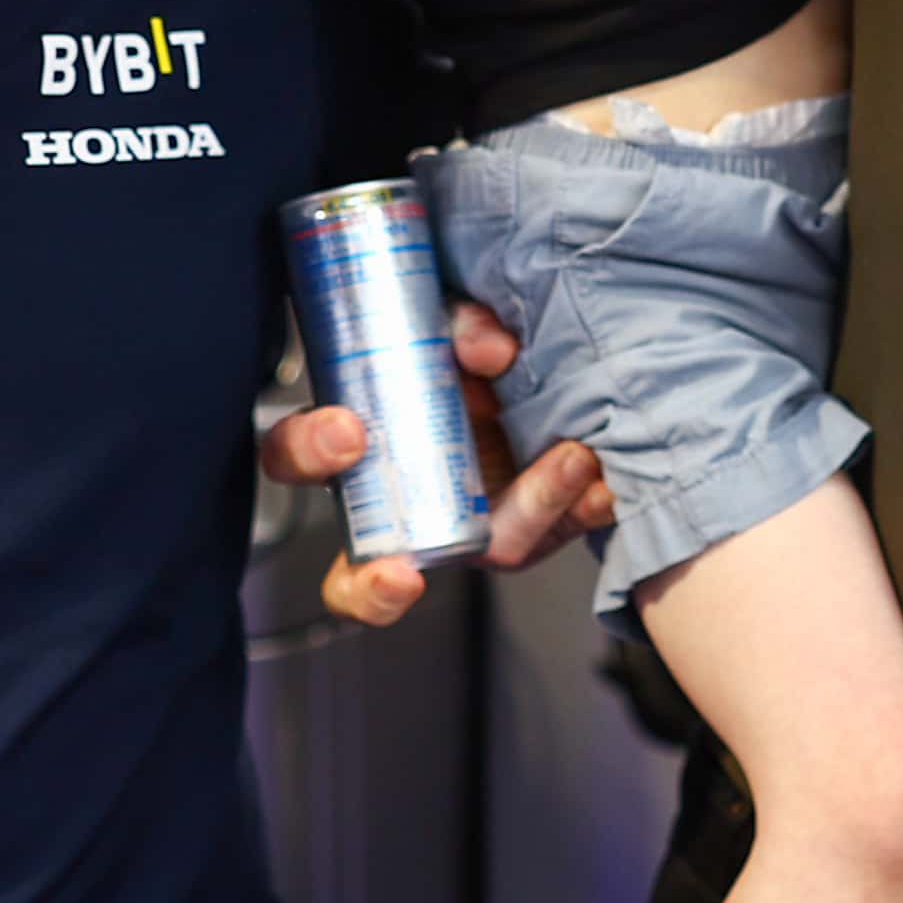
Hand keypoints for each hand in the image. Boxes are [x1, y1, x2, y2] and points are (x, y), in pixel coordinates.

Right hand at [258, 298, 603, 626]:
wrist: (556, 360)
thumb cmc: (471, 344)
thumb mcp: (456, 317)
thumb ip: (461, 322)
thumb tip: (489, 351)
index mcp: (356, 440)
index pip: (296, 455)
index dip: (310, 451)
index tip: (347, 432)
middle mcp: (403, 504)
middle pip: (358, 576)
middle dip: (373, 586)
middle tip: (405, 573)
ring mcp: (467, 527)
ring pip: (483, 553)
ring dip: (530, 510)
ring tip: (573, 458)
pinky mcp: (531, 531)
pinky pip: (554, 537)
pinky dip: (582, 507)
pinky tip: (606, 480)